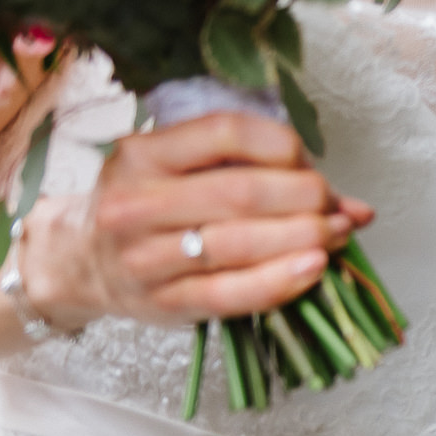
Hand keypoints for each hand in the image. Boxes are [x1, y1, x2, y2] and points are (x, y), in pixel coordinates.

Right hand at [22, 112, 372, 332]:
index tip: (311, 165)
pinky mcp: (164, 302)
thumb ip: (254, 174)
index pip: (226, 133)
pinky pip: (232, 293)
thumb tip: (354, 203)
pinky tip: (315, 269)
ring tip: (339, 236)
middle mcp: (137, 201)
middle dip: (306, 199)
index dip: (284, 147)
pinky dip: (281, 281)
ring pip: (239, 243)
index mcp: (144, 153)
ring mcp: (145, 256)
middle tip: (338, 209)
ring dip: (304, 238)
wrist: (82, 263)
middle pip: (241, 192)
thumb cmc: (149, 210)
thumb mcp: (179, 172)